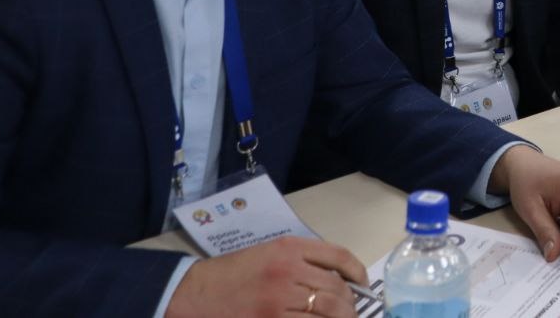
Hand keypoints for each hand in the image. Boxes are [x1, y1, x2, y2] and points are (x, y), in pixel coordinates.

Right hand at [166, 236, 366, 317]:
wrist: (196, 293)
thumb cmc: (234, 273)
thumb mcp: (270, 253)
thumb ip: (303, 261)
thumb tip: (339, 280)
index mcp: (290, 248)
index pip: (339, 257)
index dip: (358, 273)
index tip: (363, 286)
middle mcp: (288, 270)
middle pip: (337, 289)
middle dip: (351, 305)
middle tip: (353, 313)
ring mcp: (279, 299)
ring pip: (327, 311)